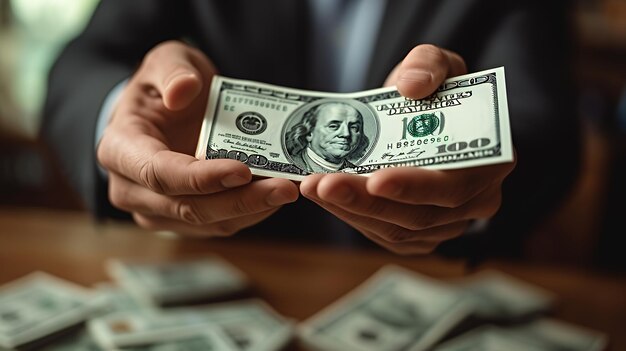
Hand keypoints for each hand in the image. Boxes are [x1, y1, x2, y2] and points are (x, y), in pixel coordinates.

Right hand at [97, 41, 298, 235]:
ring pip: (209, 222)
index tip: (242, 170)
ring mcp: (156, 212)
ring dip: (252, 210)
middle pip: (188, 207)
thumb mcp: (166, 60)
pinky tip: (276, 193)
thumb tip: (183, 90)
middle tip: (285, 187)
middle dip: (240, 200)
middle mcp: (131, 190)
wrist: (162, 113)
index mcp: (120, 150)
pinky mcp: (183, 221)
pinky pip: (221, 224)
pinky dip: (251, 212)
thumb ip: (173, 70)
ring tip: (289, 189)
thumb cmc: (162, 87)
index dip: (201, 177)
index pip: (158, 173)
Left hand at [300, 44, 515, 253]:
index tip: (375, 178)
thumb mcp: (439, 63)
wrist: (425, 118)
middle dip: (366, 201)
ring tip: (313, 186)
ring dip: (350, 210)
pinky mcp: (422, 236)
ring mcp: (449, 225)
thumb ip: (429, 64)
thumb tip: (412, 86)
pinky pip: (385, 235)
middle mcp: (476, 202)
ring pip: (398, 231)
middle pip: (420, 216)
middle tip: (323, 184)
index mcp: (492, 162)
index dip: (416, 187)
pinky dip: (351, 216)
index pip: (455, 185)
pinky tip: (324, 195)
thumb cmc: (437, 91)